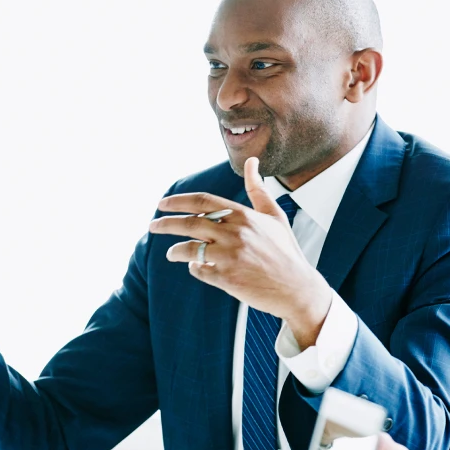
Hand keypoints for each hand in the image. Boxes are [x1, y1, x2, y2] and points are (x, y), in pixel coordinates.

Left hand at [149, 157, 331, 347]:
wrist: (297, 288)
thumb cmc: (286, 251)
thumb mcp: (275, 216)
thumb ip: (258, 189)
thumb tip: (252, 161)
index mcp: (244, 216)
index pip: (202, 202)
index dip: (178, 202)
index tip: (162, 204)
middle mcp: (235, 233)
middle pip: (190, 224)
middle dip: (165, 224)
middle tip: (152, 226)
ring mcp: (230, 256)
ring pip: (190, 249)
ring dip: (176, 250)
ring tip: (172, 253)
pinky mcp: (227, 278)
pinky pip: (199, 270)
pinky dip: (193, 268)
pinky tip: (195, 267)